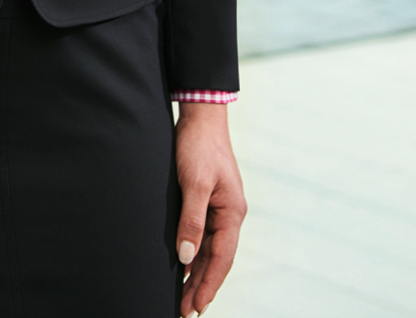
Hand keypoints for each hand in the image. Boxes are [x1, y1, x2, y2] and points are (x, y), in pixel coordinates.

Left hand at [174, 102, 245, 316]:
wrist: (200, 116)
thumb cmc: (199, 146)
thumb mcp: (194, 183)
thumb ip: (192, 221)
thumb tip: (186, 257)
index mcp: (233, 212)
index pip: (222, 259)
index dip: (208, 284)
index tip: (196, 307)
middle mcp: (229, 214)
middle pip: (216, 258)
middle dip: (201, 285)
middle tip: (185, 311)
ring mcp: (219, 207)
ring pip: (209, 249)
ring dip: (197, 272)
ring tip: (183, 296)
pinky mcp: (208, 200)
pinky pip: (203, 234)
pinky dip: (194, 253)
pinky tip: (183, 265)